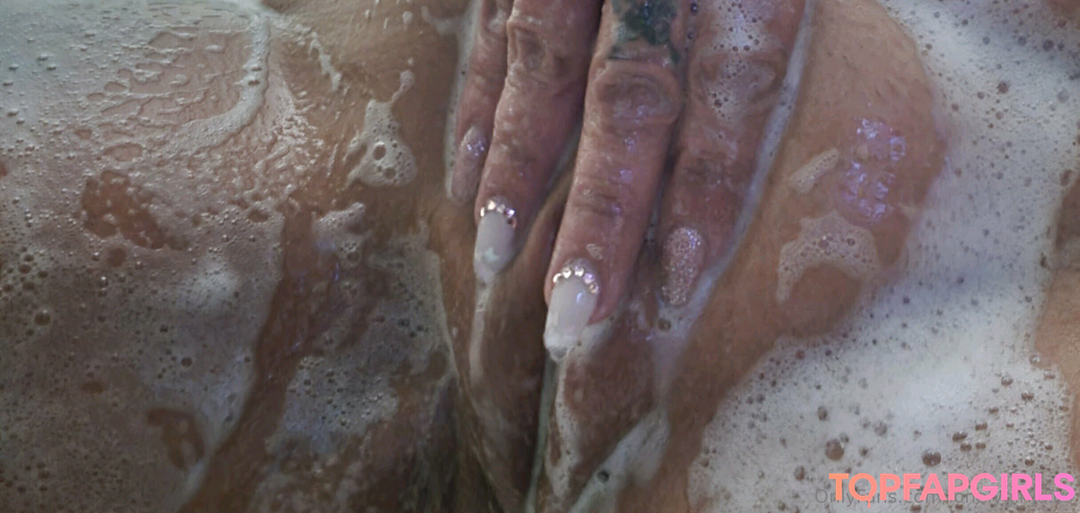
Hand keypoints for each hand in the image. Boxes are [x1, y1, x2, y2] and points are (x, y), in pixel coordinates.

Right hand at [450, 0, 805, 358]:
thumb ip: (773, 53)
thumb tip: (797, 164)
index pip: (734, 84)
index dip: (708, 184)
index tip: (679, 282)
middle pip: (630, 99)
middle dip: (599, 213)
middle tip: (573, 314)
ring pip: (544, 69)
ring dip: (519, 171)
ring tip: (496, 260)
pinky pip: (491, 32)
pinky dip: (480, 110)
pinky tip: (468, 176)